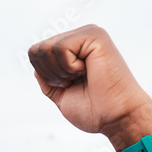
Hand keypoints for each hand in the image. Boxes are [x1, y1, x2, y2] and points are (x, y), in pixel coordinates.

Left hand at [28, 25, 151, 147]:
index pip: (36, 53)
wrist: (116, 117)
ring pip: (46, 48)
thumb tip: (35, 65)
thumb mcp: (61, 95)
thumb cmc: (94, 110)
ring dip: (59, 72)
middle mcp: (80, 38)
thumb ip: (47, 80)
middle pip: (37, 50)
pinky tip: (86, 70)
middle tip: (73, 82)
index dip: (44, 75)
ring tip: (81, 76)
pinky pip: (60, 48)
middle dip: (49, 74)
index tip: (67, 85)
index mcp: (73, 50)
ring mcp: (88, 34)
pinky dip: (69, 67)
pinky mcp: (95, 36)